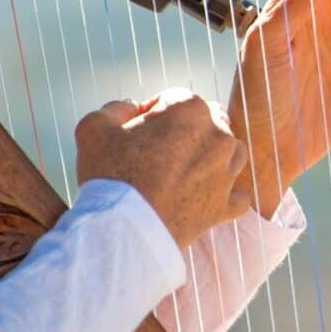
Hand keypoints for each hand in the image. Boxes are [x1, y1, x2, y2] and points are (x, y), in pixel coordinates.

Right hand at [75, 88, 250, 247]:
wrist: (124, 232)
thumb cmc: (109, 176)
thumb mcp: (94, 127)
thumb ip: (116, 108)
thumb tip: (133, 109)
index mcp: (189, 108)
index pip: (173, 99)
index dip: (152, 113)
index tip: (137, 133)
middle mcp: (218, 135)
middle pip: (207, 122)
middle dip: (187, 132)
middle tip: (159, 154)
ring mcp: (226, 171)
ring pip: (229, 154)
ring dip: (211, 158)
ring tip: (181, 173)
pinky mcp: (227, 205)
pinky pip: (236, 195)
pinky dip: (222, 196)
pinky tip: (202, 199)